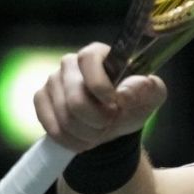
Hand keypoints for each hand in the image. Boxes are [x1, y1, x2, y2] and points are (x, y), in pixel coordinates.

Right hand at [34, 42, 166, 151]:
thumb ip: (148, 89)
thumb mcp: (151, 97)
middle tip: (108, 124)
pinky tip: (82, 140)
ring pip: (64, 115)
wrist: (113, 125)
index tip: (115, 105)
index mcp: (98, 54)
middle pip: (75, 97)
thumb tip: (127, 91)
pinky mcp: (41, 99)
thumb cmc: (133, 104)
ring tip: (98, 133)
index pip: (89, 59)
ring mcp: (52, 81)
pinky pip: (51, 126)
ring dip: (86, 133)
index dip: (100, 85)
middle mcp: (70, 63)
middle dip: (96, 120)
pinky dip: (70, 140)